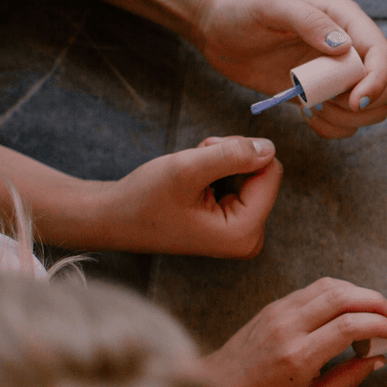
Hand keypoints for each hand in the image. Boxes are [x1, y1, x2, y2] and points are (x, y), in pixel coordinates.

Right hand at [99, 135, 281, 256]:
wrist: (114, 218)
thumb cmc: (145, 198)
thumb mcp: (188, 169)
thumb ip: (232, 155)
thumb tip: (269, 147)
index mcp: (245, 233)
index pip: (271, 172)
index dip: (242, 151)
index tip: (208, 153)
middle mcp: (250, 238)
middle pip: (263, 173)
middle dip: (230, 158)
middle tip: (195, 163)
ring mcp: (243, 233)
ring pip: (251, 174)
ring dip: (221, 162)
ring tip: (190, 174)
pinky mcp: (234, 224)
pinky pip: (240, 183)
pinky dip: (217, 172)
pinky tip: (192, 182)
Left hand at [196, 0, 386, 137]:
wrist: (219, 31)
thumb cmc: (242, 11)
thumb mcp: (271, 7)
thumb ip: (308, 21)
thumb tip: (343, 47)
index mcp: (347, 20)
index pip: (384, 55)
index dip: (378, 81)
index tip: (353, 100)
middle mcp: (351, 48)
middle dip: (366, 103)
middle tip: (327, 102)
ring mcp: (340, 76)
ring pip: (374, 110)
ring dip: (347, 119)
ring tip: (311, 107)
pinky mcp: (326, 98)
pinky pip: (348, 124)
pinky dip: (333, 129)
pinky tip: (306, 116)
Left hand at [200, 277, 386, 386]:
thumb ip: (348, 380)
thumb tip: (377, 359)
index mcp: (299, 356)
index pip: (348, 326)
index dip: (378, 324)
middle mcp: (289, 327)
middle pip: (342, 297)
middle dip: (375, 301)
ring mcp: (279, 311)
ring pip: (329, 286)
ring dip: (359, 292)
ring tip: (374, 309)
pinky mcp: (275, 305)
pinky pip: (313, 289)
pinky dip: (339, 292)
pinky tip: (350, 307)